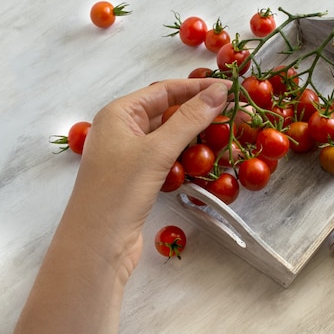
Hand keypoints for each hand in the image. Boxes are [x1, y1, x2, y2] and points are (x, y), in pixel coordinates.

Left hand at [9, 78, 230, 333]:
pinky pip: (168, 158)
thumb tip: (219, 92)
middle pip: (168, 112)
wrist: (96, 246)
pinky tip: (207, 162)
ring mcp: (129, 155)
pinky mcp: (138, 178)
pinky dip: (187, 158)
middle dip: (202, 113)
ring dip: (197, 137)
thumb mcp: (157, 150)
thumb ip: (190, 119)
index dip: (198, 88)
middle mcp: (122, 130)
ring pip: (170, 137)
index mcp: (119, 114)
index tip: (230, 89)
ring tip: (228, 138)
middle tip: (236, 114)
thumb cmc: (118, 192)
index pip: (165, 90)